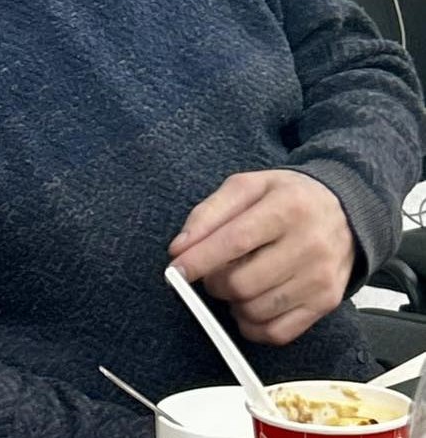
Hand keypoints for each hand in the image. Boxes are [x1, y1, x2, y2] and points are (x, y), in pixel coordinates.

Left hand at [168, 170, 355, 344]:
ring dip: (232, 302)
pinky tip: (249, 303)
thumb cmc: (286, 197)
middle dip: (214, 282)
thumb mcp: (247, 186)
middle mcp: (309, 246)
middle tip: (213, 270)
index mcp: (287, 208)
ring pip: (256, 311)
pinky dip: (251, 325)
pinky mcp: (326, 304)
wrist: (344, 212)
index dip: (200, 259)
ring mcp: (320, 279)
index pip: (236, 241)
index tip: (175, 270)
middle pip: (242, 283)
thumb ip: (209, 213)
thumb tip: (179, 248)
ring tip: (236, 280)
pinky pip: (277, 332)